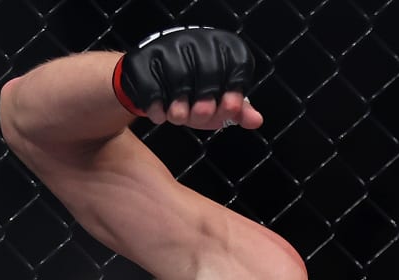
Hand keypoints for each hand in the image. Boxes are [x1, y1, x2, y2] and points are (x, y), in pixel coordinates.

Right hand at [114, 28, 264, 130]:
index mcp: (220, 45)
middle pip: (209, 74)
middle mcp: (195, 40)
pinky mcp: (142, 60)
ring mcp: (167, 47)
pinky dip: (158, 109)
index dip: (235, 90)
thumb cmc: (192, 90)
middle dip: (206, 105)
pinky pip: (153, 89)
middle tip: (200, 117)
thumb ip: (236, 109)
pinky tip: (161, 115)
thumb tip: (256, 120)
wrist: (150, 78)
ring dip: (180, 109)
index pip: (237, 65)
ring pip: (179, 81)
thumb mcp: (217, 100)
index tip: (229, 108)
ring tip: (179, 117)